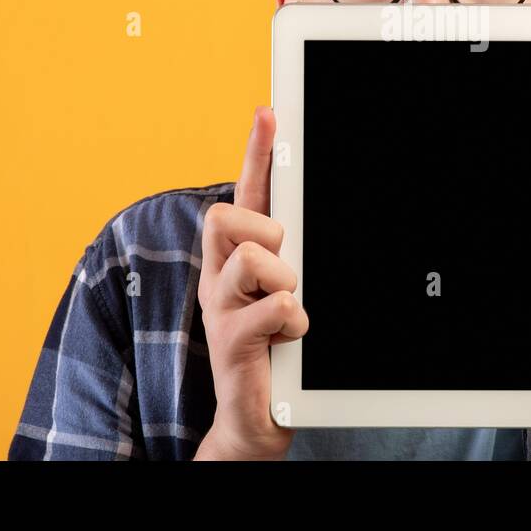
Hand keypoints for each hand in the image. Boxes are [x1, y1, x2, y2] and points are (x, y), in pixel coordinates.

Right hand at [193, 106, 308, 460]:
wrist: (257, 417)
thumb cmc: (275, 348)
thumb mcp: (284, 291)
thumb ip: (292, 255)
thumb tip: (311, 218)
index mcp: (236, 258)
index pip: (244, 193)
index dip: (256, 151)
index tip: (270, 113)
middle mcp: (219, 276)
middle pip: (226, 216)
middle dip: (264, 232)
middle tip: (283, 265)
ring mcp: (219, 308)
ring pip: (251, 258)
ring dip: (284, 280)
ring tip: (291, 308)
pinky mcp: (229, 341)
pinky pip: (277, 306)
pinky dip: (295, 320)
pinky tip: (293, 337)